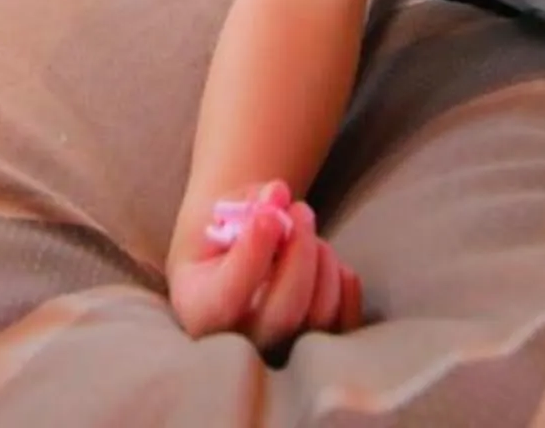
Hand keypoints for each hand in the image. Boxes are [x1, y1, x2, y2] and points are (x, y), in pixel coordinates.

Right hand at [169, 183, 362, 349]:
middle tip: (301, 209)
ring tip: (306, 227)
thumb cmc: (221, 243)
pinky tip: (326, 256)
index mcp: (199, 311)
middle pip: (282, 315)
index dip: (252, 255)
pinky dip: (345, 285)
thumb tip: (277, 194)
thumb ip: (244, 202)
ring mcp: (281, 349)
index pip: (228, 298)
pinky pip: (344, 324)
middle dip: (299, 255)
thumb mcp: (218, 216)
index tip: (268, 216)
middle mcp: (240, 342)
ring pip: (317, 318)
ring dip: (322, 262)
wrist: (232, 273)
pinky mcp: (315, 345)